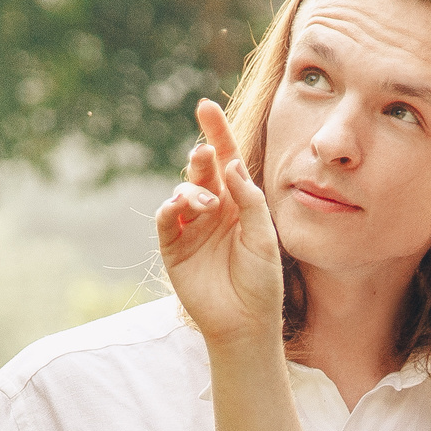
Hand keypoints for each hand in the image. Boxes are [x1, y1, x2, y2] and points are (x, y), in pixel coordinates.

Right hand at [155, 99, 283, 348]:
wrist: (245, 323)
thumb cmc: (261, 282)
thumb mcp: (263, 237)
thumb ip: (249, 200)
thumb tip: (231, 163)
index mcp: (239, 203)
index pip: (226, 160)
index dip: (216, 132)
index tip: (205, 106)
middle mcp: (214, 211)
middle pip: (202, 171)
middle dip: (201, 157)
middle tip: (204, 153)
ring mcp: (192, 228)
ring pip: (183, 191)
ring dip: (191, 190)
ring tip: (205, 205)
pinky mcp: (174, 249)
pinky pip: (166, 221)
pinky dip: (170, 210)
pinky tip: (178, 207)